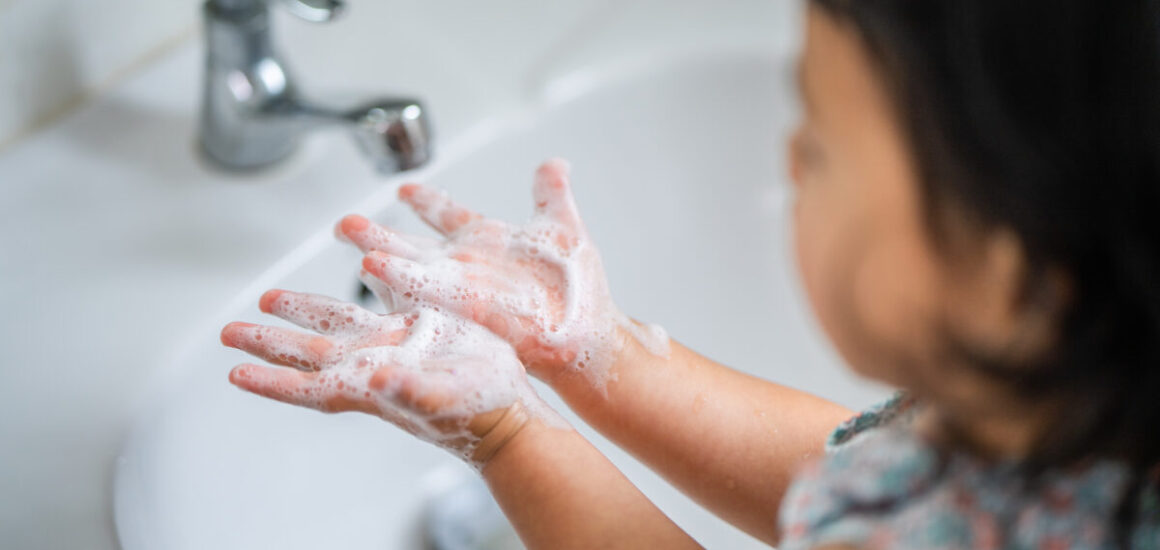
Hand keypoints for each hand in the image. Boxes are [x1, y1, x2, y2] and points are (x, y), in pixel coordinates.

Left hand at [221, 289, 554, 465]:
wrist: (511, 410)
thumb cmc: (479, 415)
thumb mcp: (445, 401)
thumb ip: (411, 393)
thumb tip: (379, 380)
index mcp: (371, 385)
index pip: (309, 385)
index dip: (271, 380)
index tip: (235, 373)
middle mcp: (374, 365)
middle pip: (309, 352)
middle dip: (267, 342)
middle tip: (230, 331)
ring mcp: (394, 348)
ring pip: (335, 326)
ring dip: (300, 313)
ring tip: (267, 300)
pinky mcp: (418, 331)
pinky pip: (375, 306)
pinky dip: (357, 294)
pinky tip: (349, 280)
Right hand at [338, 159, 667, 389]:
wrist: (588, 337)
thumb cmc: (580, 294)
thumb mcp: (563, 229)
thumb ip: (550, 194)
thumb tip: (554, 163)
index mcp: (487, 241)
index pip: (447, 215)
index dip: (426, 202)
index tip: (404, 189)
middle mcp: (468, 266)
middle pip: (413, 245)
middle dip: (377, 234)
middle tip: (345, 222)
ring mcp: (464, 288)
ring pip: (410, 269)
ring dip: (381, 255)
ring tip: (351, 241)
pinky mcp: (467, 309)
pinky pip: (426, 295)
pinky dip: (400, 281)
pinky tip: (373, 268)